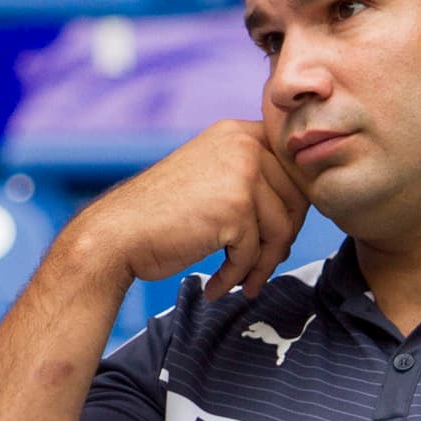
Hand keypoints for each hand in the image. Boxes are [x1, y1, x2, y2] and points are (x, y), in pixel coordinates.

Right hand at [69, 119, 307, 300]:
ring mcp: (242, 173)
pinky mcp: (236, 207)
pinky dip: (238, 276)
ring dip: (261, 266)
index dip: (292, 211)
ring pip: (280, 231)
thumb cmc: (161, 216)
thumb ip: (252, 180)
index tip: (274, 240)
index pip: (293, 173)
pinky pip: (255, 252)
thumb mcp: (212, 178)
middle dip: (280, 243)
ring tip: (241, 283)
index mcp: (240, 133)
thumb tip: (303, 207)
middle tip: (258, 269)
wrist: (117, 233)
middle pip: (295, 202)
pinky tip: (218, 287)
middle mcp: (244, 145)